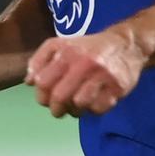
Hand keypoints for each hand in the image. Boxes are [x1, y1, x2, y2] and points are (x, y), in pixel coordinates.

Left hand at [24, 30, 145, 117]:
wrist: (126, 45)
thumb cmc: (88, 48)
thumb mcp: (61, 45)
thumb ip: (40, 60)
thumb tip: (29, 82)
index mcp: (67, 52)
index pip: (44, 82)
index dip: (41, 95)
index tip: (46, 98)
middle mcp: (84, 63)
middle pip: (60, 96)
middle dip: (55, 109)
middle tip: (58, 110)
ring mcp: (102, 76)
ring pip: (79, 104)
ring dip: (74, 111)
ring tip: (76, 106)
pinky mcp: (117, 87)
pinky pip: (99, 109)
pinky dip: (92, 111)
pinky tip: (93, 103)